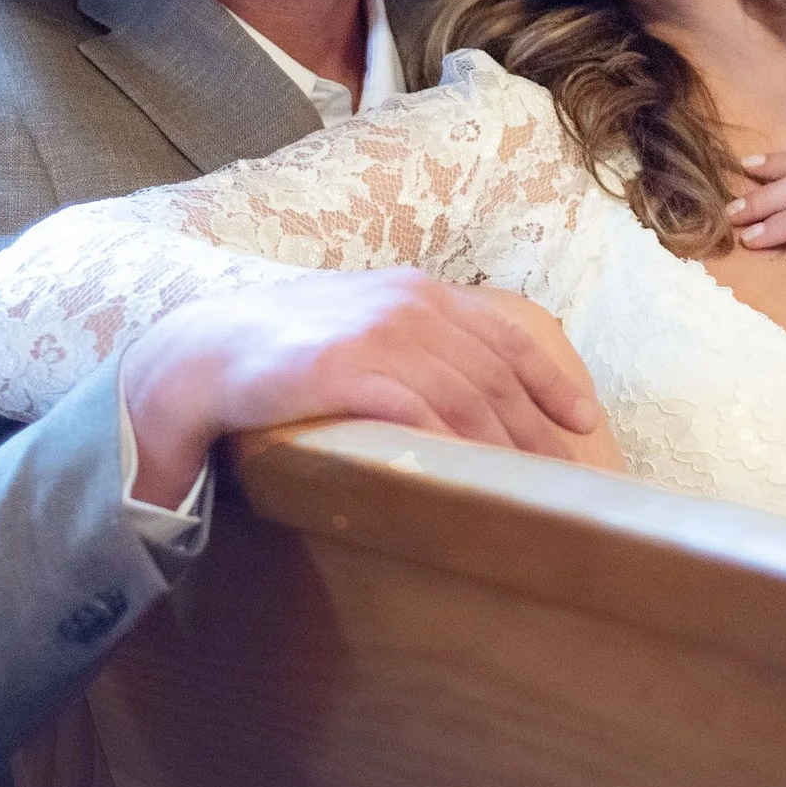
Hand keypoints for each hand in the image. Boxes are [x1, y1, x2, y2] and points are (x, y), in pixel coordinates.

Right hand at [118, 267, 606, 505]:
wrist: (202, 352)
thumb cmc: (288, 348)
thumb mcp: (363, 325)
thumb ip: (416, 344)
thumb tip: (472, 393)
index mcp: (418, 293)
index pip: (506, 336)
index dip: (550, 381)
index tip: (583, 422)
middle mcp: (407, 304)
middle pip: (495, 375)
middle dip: (536, 430)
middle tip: (565, 480)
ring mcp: (377, 335)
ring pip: (466, 397)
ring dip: (504, 449)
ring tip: (529, 493)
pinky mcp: (344, 371)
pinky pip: (415, 412)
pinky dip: (450, 447)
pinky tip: (469, 480)